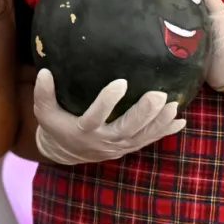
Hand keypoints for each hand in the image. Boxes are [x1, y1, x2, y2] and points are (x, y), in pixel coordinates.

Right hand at [33, 68, 185, 164]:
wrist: (66, 152)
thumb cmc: (56, 126)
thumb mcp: (44, 112)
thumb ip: (43, 93)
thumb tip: (45, 71)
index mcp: (83, 130)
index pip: (95, 116)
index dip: (107, 101)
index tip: (120, 82)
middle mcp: (104, 140)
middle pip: (127, 129)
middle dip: (143, 113)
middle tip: (159, 95)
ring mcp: (119, 146)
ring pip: (142, 136)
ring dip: (159, 122)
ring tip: (173, 105)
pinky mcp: (128, 147)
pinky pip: (149, 140)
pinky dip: (165, 132)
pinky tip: (181, 121)